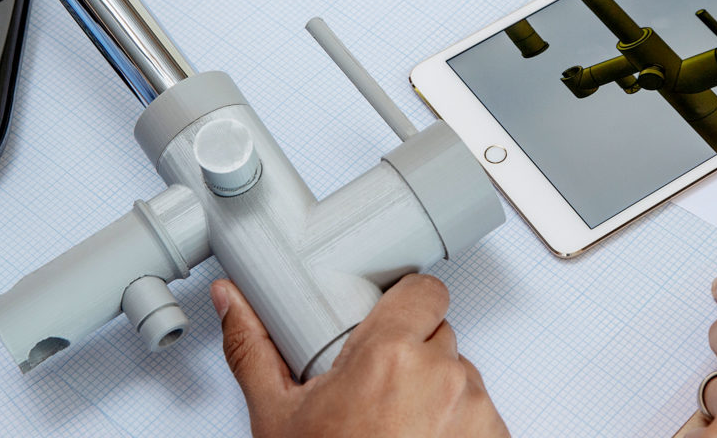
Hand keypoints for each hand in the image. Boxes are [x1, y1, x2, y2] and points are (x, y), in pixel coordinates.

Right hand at [214, 274, 508, 437]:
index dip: (407, 303)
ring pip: (461, 375)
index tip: (391, 320)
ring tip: (398, 427)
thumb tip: (234, 301)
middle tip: (379, 390)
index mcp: (389, 355)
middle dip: (413, 355)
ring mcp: (473, 410)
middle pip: (439, 336)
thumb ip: (254, 348)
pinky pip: (482, 413)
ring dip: (437, 392)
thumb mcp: (277, 416)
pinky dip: (458, 426)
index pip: (425, 291)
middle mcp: (441, 376)